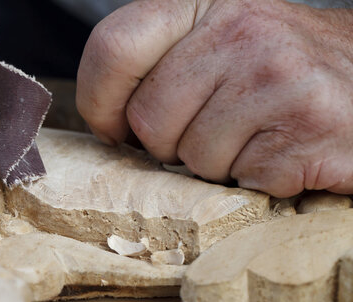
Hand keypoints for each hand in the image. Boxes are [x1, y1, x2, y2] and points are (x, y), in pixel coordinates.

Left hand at [77, 0, 352, 196]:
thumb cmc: (280, 70)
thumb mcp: (217, 41)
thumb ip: (163, 65)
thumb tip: (109, 119)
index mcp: (204, 1)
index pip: (114, 47)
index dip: (99, 100)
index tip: (115, 126)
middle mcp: (240, 29)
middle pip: (148, 119)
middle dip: (170, 142)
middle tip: (214, 127)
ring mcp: (276, 76)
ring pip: (192, 158)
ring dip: (218, 163)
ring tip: (257, 134)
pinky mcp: (306, 126)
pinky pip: (240, 180)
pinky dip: (257, 180)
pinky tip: (285, 150)